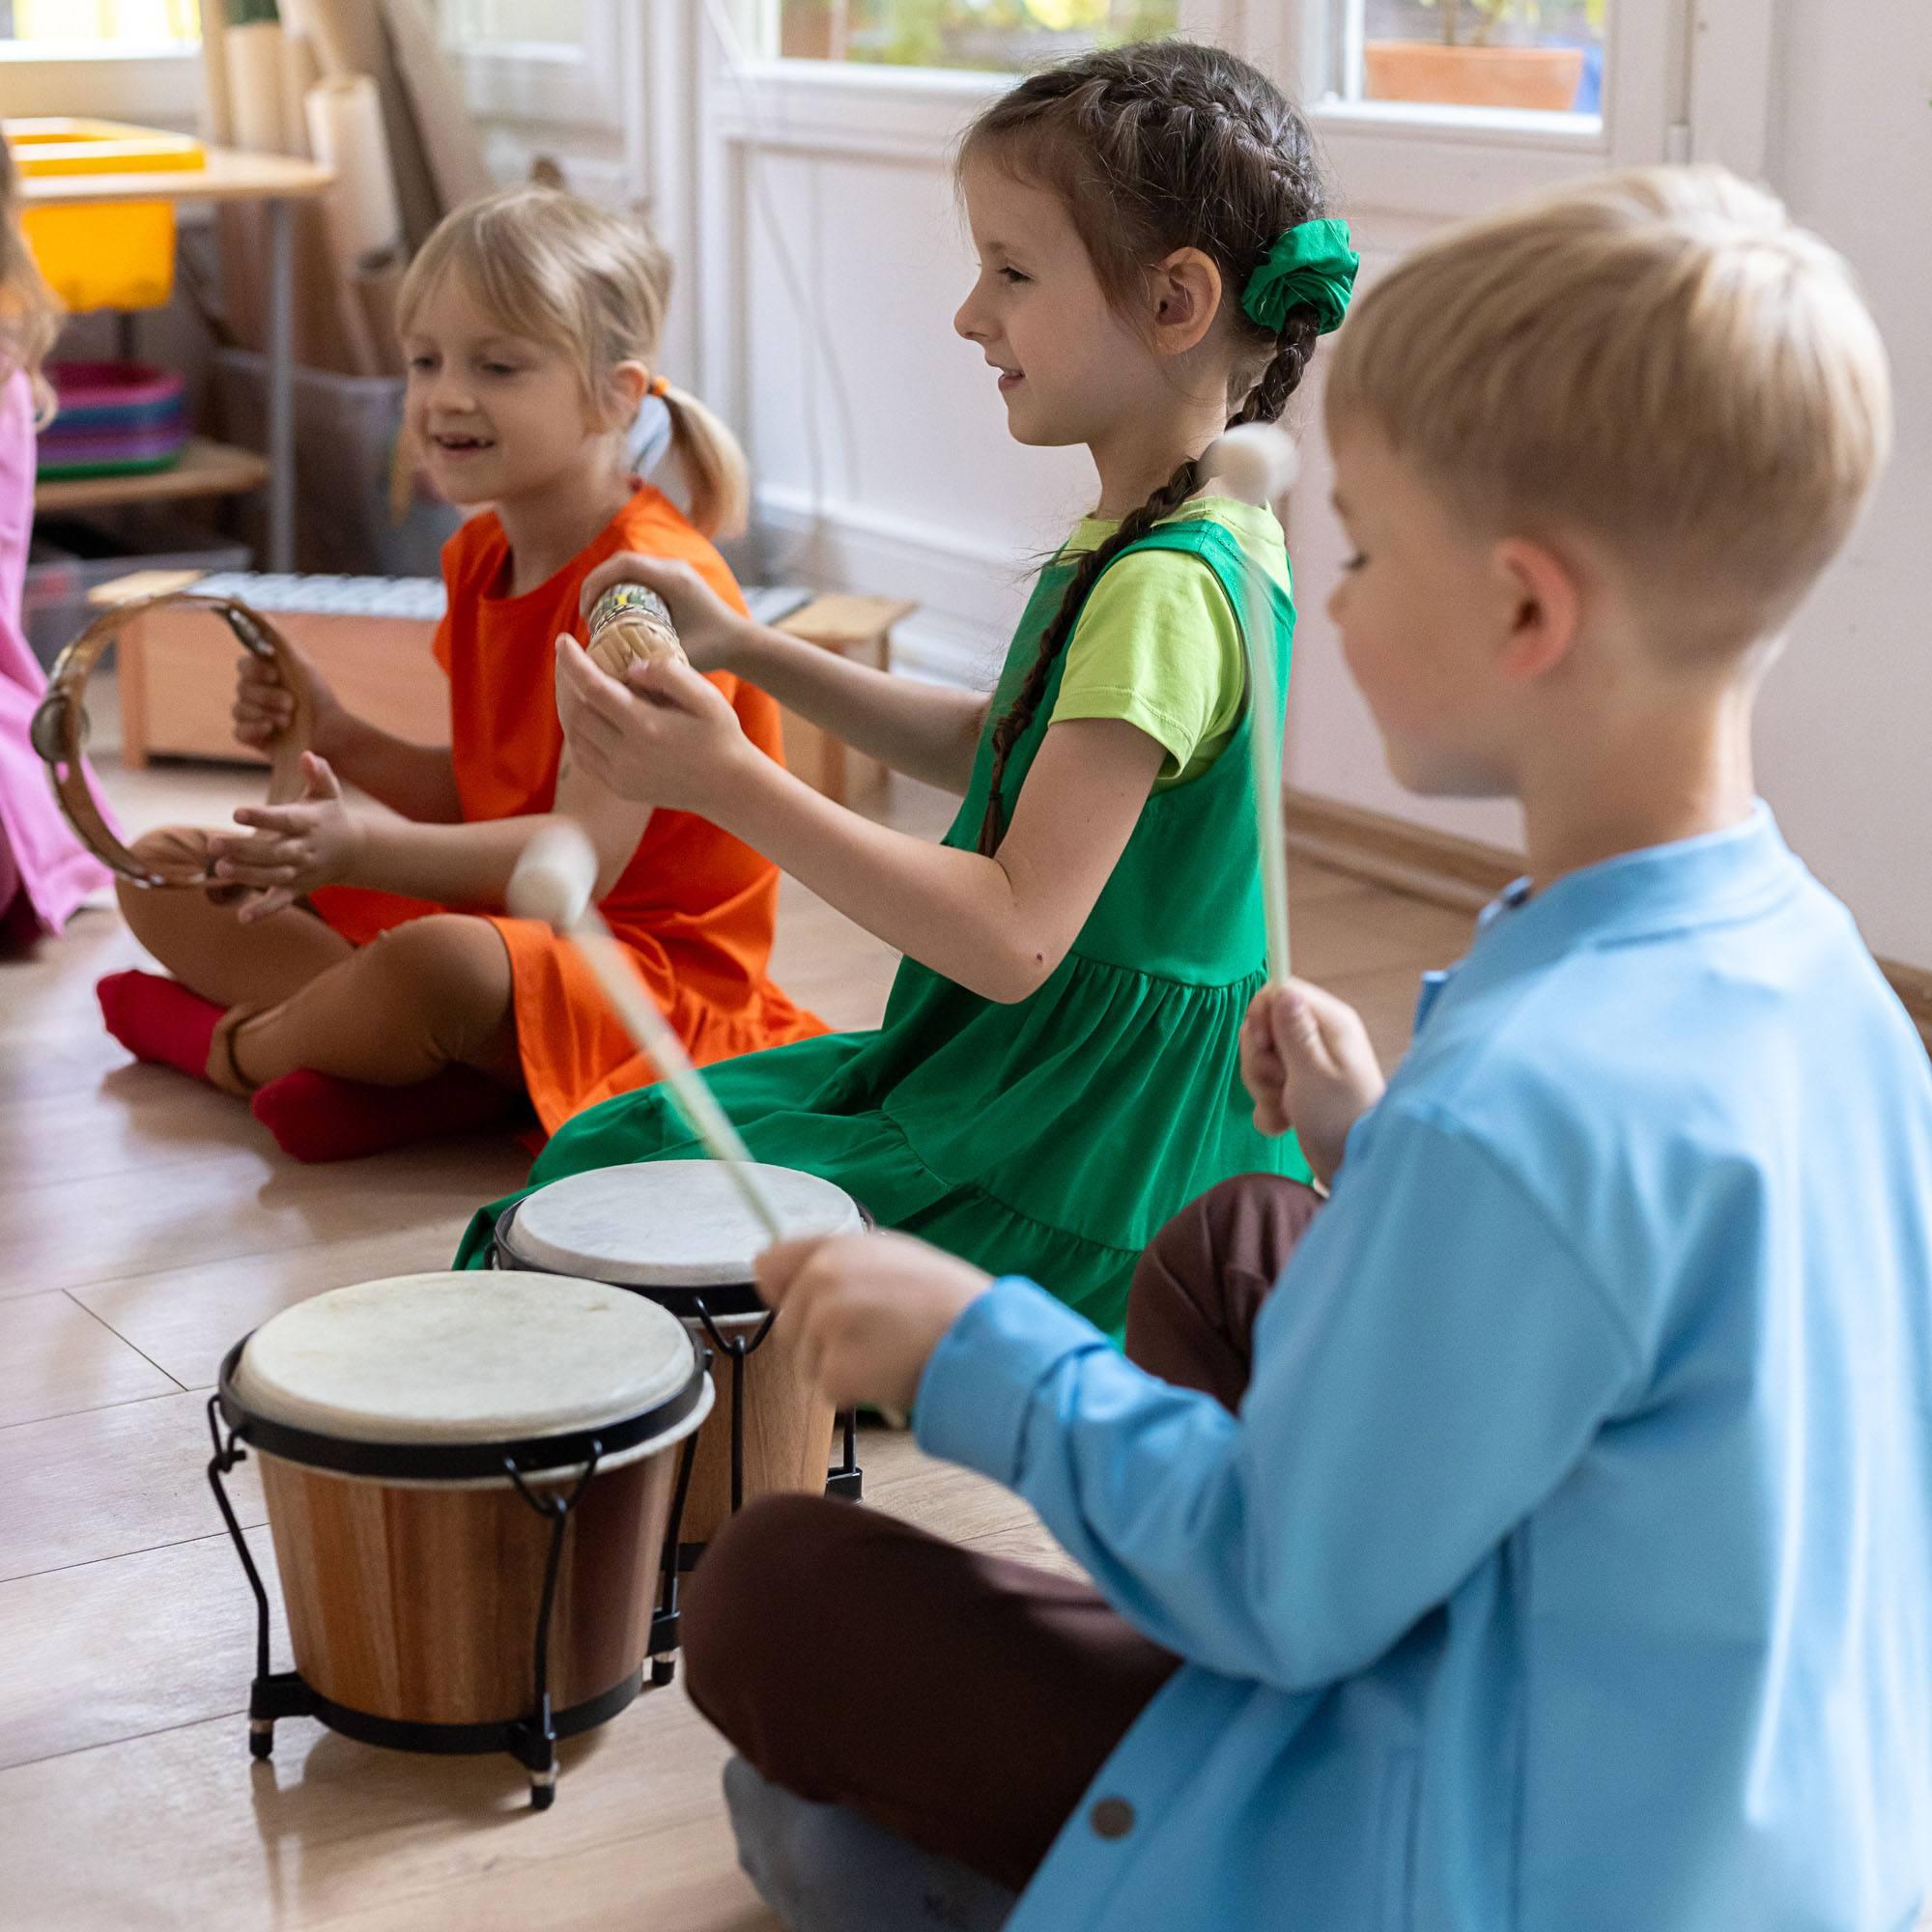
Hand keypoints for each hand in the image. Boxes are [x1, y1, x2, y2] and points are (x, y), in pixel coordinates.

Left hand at [205, 752, 363, 922]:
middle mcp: (304, 849)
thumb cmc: (331, 816)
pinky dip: (264, 911)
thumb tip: (307, 756)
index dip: (261, 817)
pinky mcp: (298, 888)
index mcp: (309, 824)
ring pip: (273, 876)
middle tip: (212, 843)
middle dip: (242, 848)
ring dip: (247, 875)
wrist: (355, 851)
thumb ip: (319, 774)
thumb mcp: (329, 793)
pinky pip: (281, 901)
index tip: (236, 812)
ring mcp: (301, 871)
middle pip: (272, 851)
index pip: (284, 820)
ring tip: (220, 868)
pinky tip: (242, 917)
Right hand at [232, 645, 343, 758]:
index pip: (243, 666)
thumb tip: (258, 612)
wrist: (331, 732)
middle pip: (241, 688)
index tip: (276, 675)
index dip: (256, 671)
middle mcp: (254, 693)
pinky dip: (254, 729)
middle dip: (268, 696)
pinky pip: (238, 731)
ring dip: (266, 713)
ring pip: (239, 709)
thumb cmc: (317, 695)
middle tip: (291, 703)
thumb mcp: (301, 664)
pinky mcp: (252, 737)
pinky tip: (271, 729)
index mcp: (264, 673)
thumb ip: (278, 640)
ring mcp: (251, 715)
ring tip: (288, 720)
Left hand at [554, 634, 748, 812]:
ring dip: (568, 705)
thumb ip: (669, 674)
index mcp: (646, 727)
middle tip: (568, 658)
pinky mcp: (620, 787)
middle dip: (566, 680)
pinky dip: (577, 731)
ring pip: (575, 735)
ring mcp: (621, 774)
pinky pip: (584, 756)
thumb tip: (632, 666)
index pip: (594, 688)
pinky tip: (585, 713)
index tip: (563, 640)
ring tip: (573, 682)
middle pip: (577, 711)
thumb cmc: (721, 736)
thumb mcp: (707, 697)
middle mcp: (627, 754)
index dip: (573, 662)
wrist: (728, 787)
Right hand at [578, 552, 750, 674]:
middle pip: (621, 562)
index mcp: (673, 579)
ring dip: (608, 585)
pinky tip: (615, 611)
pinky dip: (622, 587)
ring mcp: (675, 570)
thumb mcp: (678, 655)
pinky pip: (640, 574)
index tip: (586, 610)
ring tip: (595, 613)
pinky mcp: (675, 577)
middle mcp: (673, 567)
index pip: (623, 565)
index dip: (596, 582)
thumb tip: (607, 671)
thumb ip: (647, 659)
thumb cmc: (714, 649)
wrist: (741, 641)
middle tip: (586, 614)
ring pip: (629, 567)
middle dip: (596, 584)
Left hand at [756, 1230, 991, 1416]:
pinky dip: (855, 1392)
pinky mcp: (835, 1371)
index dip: (786, 1289)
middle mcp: (823, 1280)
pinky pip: (827, 1390)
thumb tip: (767, 1268)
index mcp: (836, 1248)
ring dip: (838, 1367)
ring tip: (887, 1352)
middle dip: (819, 1338)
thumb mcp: (892, 1256)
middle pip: (787, 1324)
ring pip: (805, 1361)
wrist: (980, 1342)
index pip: (770, 1264)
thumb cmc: (946, 1302)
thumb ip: (835, 1261)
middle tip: (873, 1336)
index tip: (806, 1304)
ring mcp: (826, 1326)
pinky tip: (888, 1373)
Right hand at [1239, 979, 1386, 1186]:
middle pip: (1265, 1026)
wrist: (1354, 1166)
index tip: (1263, 1045)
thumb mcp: (1313, 1072)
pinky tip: (1283, 1123)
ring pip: (1261, 1059)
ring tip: (1285, 1108)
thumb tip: (1281, 987)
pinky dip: (1269, 1107)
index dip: (1261, 1015)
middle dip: (1260, 1059)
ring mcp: (1307, 1065)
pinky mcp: (1298, 1090)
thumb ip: (1293, 1030)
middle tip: (1279, 1083)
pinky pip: (1267, 1086)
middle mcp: (1318, 1037)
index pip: (1281, 991)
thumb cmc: (1339, 1118)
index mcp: (1330, 1023)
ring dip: (1263, 1088)